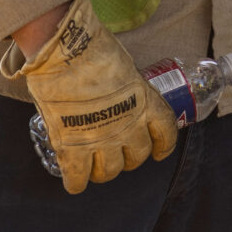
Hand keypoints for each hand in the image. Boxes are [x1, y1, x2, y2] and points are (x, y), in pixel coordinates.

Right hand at [0, 0, 178, 194]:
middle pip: (136, 157)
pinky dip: (77, 183)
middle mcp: (129, 127)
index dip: (163, 145)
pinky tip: (75, 181)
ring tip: (94, 168)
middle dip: (128, 159)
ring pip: (109, 172)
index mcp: (146, 103)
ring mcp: (102, 140)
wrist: (66, 51)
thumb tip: (116, 93)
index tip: (159, 151)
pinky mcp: (73, 148)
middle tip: (117, 155)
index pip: (165, 133)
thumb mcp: (124, 68)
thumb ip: (125, 88)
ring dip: (103, 172)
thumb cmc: (94, 49)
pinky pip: (78, 178)